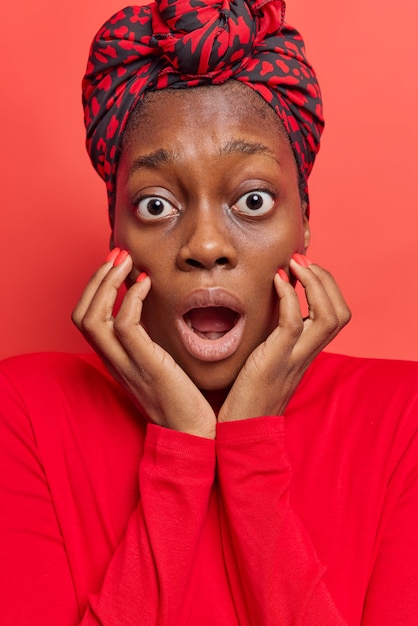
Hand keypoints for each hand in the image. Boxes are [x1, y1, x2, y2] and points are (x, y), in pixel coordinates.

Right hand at [72, 250, 216, 438]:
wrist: (193, 432)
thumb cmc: (182, 397)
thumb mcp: (157, 363)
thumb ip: (148, 341)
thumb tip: (153, 311)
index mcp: (115, 359)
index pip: (86, 319)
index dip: (95, 288)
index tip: (116, 265)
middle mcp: (114, 361)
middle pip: (81, 314)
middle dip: (96, 279)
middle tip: (118, 255)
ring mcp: (126, 363)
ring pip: (92, 317)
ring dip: (106, 282)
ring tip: (126, 261)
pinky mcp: (145, 363)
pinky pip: (124, 325)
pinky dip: (130, 298)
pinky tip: (148, 284)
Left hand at [218, 254, 350, 421]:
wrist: (241, 428)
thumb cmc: (247, 393)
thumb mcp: (267, 359)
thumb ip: (275, 338)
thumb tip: (267, 309)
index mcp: (307, 352)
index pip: (337, 314)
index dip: (327, 286)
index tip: (304, 267)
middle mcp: (307, 354)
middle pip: (341, 312)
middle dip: (326, 279)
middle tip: (301, 260)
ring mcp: (294, 357)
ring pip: (329, 316)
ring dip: (315, 283)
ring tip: (294, 265)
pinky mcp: (275, 360)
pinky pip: (292, 323)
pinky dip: (289, 297)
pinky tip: (277, 281)